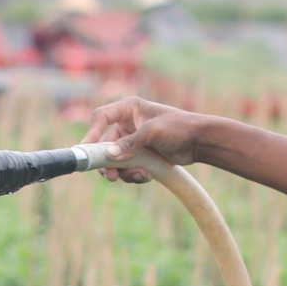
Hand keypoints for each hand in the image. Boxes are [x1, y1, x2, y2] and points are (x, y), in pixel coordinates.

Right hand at [82, 96, 208, 183]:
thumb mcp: (153, 132)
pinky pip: (127, 168)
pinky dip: (134, 174)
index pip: (101, 118)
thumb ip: (131, 143)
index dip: (91, 133)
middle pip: (104, 144)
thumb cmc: (179, 127)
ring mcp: (133, 141)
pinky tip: (147, 176)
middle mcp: (127, 124)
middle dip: (107, 162)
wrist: (200, 142)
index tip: (86, 151)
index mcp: (128, 109)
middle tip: (110, 176)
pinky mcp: (140, 156)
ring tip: (141, 176)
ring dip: (124, 171)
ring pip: (115, 160)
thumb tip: (109, 155)